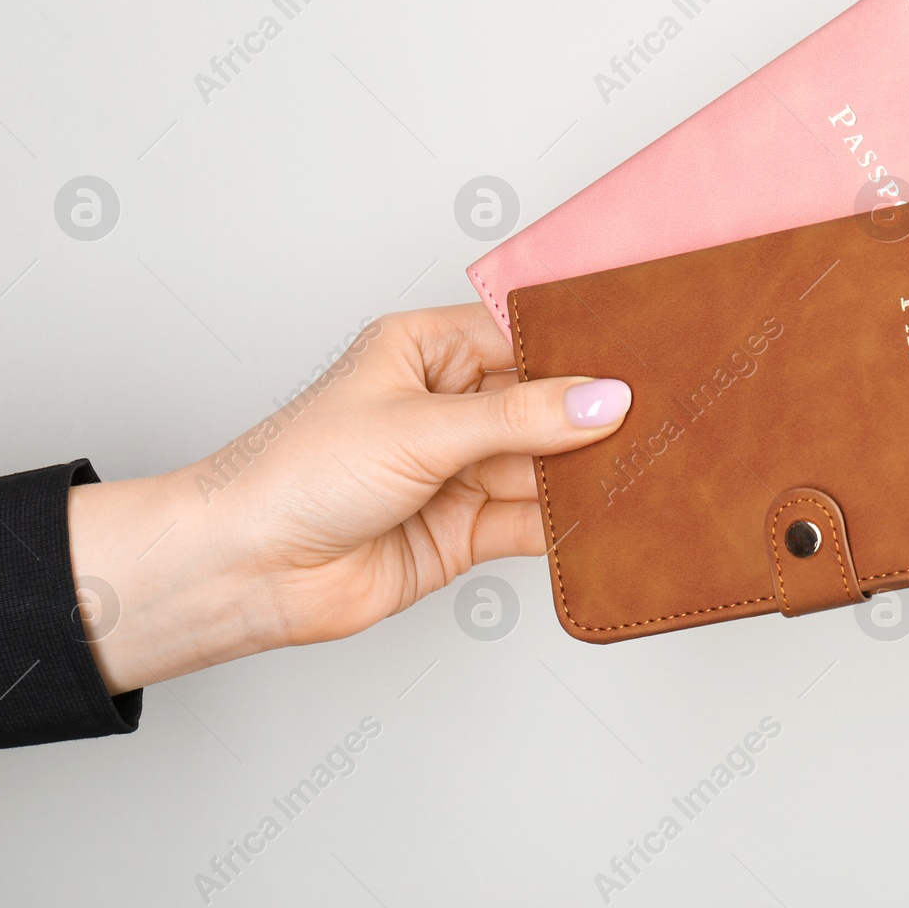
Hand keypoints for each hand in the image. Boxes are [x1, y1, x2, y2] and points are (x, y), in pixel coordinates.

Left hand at [66, 303, 630, 694]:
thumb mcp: (419, 429)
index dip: (580, 348)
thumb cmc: (296, 473)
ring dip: (587, 472)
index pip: (522, 337)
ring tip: (649, 466)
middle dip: (592, 416)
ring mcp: (457, 471)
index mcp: (426, 351)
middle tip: (661, 414)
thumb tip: (602, 401)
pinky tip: (609, 515)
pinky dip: (569, 523)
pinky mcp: (465, 532)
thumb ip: (519, 419)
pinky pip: (532, 521)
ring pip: (544, 465)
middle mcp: (445, 407)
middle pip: (541, 405)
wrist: (247, 570)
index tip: (642, 355)